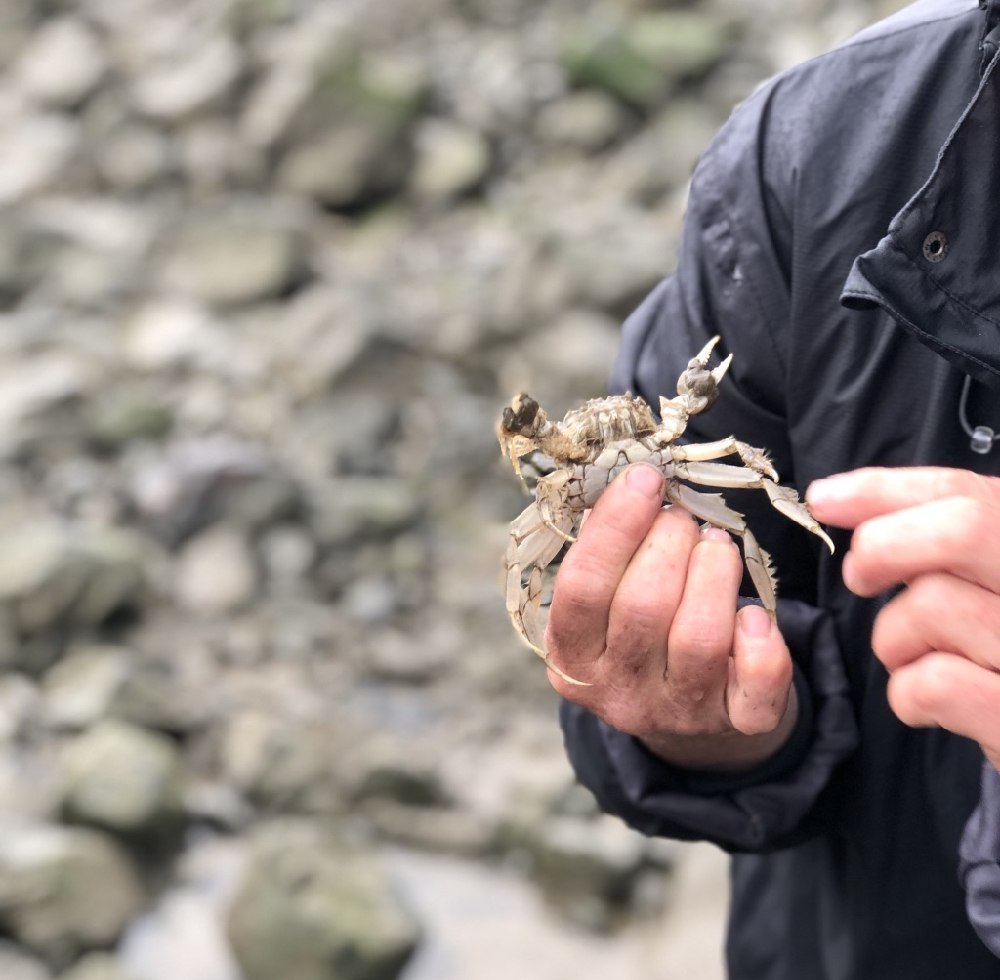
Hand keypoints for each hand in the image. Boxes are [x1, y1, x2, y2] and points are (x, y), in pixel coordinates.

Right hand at [547, 462, 797, 771]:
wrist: (688, 713)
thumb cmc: (639, 628)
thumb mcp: (606, 597)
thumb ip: (605, 547)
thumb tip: (624, 480)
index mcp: (571, 656)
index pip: (581, 588)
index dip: (614, 527)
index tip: (646, 479)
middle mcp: (617, 692)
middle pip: (642, 608)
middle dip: (670, 542)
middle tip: (684, 518)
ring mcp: (676, 713)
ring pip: (699, 637)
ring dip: (715, 571)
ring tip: (716, 546)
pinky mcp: (737, 725)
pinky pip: (757, 682)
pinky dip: (762, 638)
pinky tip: (753, 613)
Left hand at [806, 467, 999, 768]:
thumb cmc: (991, 649)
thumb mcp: (976, 577)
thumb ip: (928, 531)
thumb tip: (831, 498)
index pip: (966, 493)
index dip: (884, 491)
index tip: (823, 499)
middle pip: (964, 529)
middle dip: (883, 546)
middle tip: (858, 577)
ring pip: (933, 606)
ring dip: (894, 638)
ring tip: (916, 659)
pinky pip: (932, 683)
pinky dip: (908, 693)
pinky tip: (928, 703)